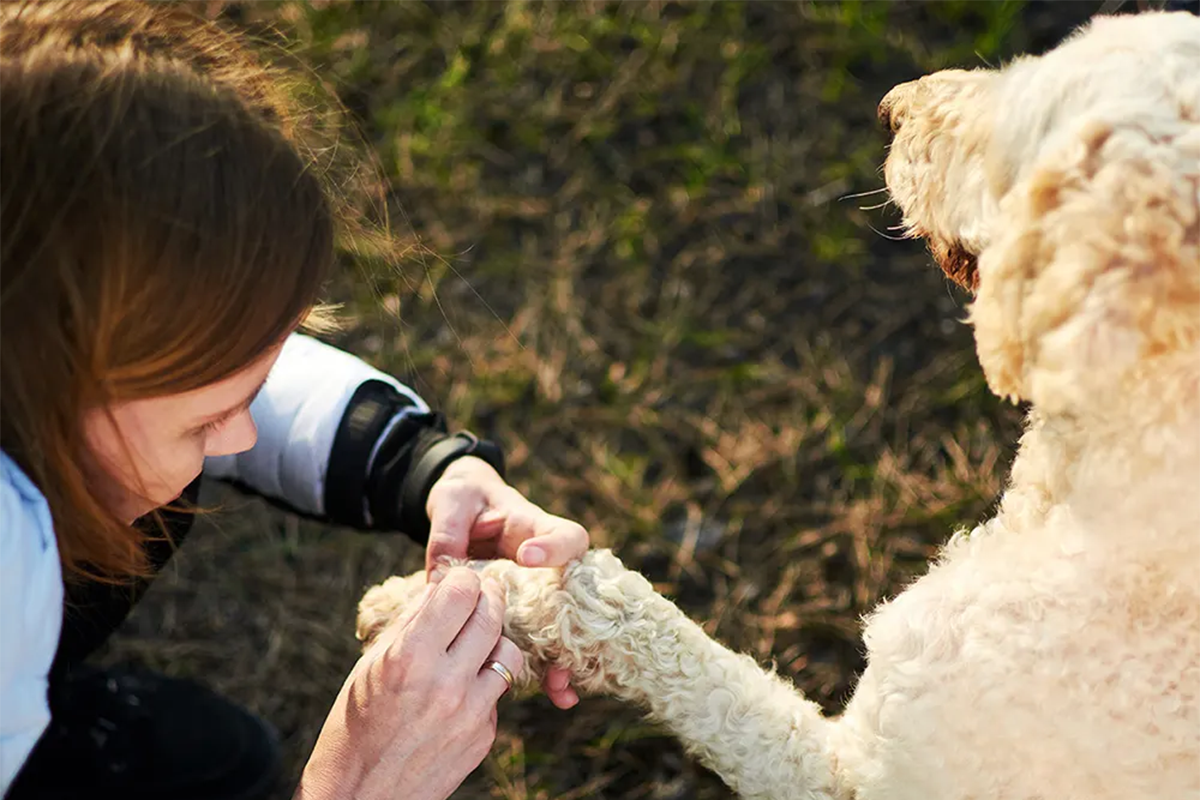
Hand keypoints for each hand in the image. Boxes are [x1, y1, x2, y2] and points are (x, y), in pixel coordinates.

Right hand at [296, 568, 522, 799]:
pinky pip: (496, 694)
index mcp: (409, 658)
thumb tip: (441, 588)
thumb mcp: (370, 666)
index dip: (463, 579)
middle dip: (489, 597)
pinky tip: (462, 686)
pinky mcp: (483, 737)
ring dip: (495, 640)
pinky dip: (485, 682)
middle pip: (491, 616)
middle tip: (484, 592)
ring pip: (508, 654)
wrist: (360, 796)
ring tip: (477, 639)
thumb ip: (411, 623)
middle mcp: (446, 684)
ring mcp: (470, 714)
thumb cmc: (355, 726)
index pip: (460, 593)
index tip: (461, 580)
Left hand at [424, 455, 587, 708]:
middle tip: (562, 639)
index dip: (555, 548)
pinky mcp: (517, 614)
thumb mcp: (452, 502)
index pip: (565, 536)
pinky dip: (544, 669)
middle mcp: (545, 564)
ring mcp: (535, 592)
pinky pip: (534, 643)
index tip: (528, 556)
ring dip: (563, 657)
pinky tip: (555, 695)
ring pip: (561, 627)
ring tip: (560, 685)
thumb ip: (447, 531)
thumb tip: (440, 572)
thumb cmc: (463, 498)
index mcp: (534, 529)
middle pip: (575, 594)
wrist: (462, 510)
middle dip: (573, 622)